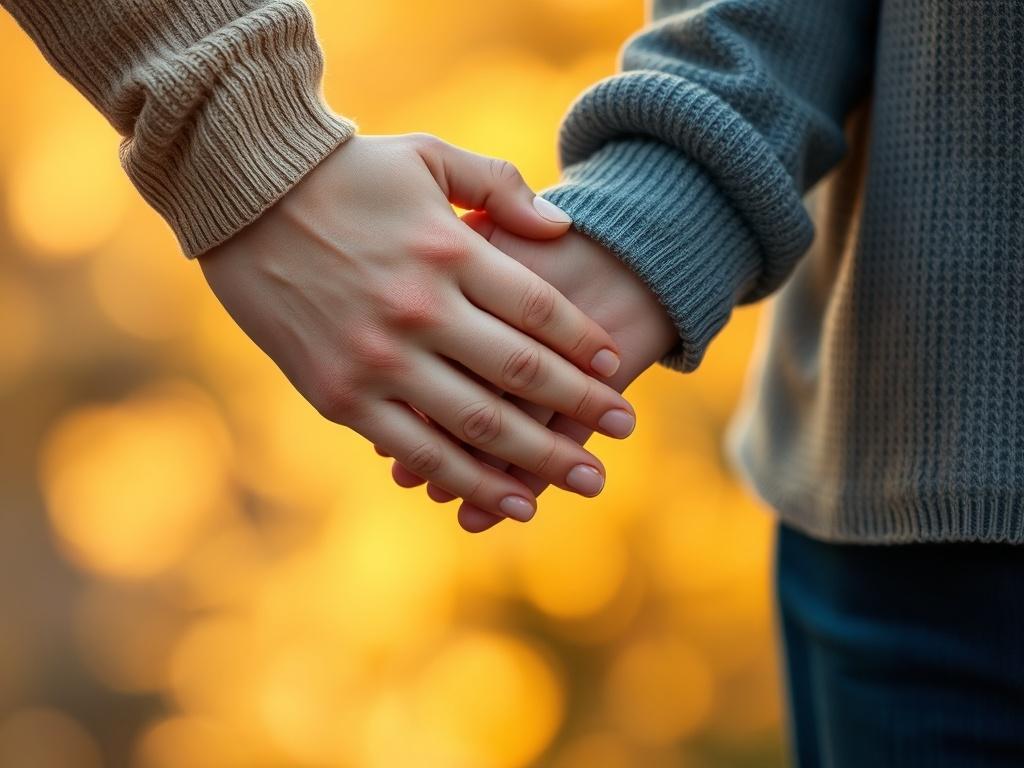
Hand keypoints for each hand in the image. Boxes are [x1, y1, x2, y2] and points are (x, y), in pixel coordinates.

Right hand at [197, 134, 639, 522]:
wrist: (242, 198)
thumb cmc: (345, 173)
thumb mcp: (427, 156)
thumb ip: (500, 188)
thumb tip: (564, 229)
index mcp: (449, 250)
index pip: (540, 309)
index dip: (586, 343)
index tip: (616, 368)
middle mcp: (420, 310)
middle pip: (523, 372)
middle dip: (583, 407)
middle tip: (627, 430)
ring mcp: (379, 359)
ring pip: (479, 424)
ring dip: (541, 458)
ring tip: (589, 480)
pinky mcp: (342, 396)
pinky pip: (417, 451)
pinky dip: (469, 481)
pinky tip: (514, 502)